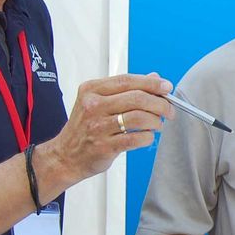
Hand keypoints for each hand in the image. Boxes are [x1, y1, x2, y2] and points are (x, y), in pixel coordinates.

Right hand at [39, 73, 174, 183]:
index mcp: (91, 90)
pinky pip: (136, 138)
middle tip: (168, 110)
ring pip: (139, 118)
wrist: (65, 156)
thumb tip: (155, 78)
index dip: (151, 83)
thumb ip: (126, 89)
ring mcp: (98, 127)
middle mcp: (93, 106)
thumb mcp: (99, 102)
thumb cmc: (85, 128)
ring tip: (158, 125)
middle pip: (137, 98)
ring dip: (156, 121)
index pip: (127, 80)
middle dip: (160, 103)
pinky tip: (147, 137)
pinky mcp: (104, 146)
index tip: (166, 87)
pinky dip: (148, 137)